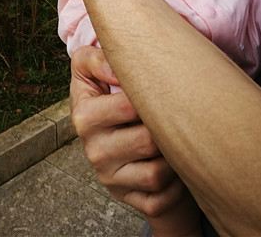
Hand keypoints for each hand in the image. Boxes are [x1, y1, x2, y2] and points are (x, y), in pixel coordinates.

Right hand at [70, 46, 190, 217]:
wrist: (108, 137)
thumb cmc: (105, 97)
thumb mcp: (88, 71)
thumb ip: (95, 59)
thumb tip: (116, 70)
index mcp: (84, 117)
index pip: (128, 105)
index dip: (151, 95)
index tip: (157, 89)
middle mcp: (94, 151)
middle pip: (148, 140)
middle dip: (165, 128)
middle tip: (174, 114)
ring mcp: (111, 180)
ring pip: (158, 173)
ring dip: (173, 156)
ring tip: (174, 139)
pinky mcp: (129, 200)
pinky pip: (162, 199)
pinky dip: (176, 185)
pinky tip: (174, 167)